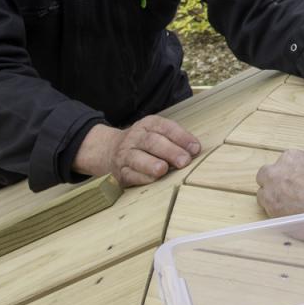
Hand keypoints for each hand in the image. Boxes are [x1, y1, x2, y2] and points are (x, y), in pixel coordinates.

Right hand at [73, 115, 200, 186]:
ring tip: (163, 169)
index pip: (166, 127)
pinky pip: (130, 174)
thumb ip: (175, 139)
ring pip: (138, 158)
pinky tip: (153, 180)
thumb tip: (195, 151)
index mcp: (148, 124)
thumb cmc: (143, 143)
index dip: (181, 137)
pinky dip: (142, 177)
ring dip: (151, 164)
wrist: (108, 150)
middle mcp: (135, 137)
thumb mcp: (156, 132)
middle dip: (170, 151)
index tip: (195, 148)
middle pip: (153, 142)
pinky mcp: (119, 172)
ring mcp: (125, 154)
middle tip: (184, 161)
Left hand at [256, 150, 303, 216]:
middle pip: (265, 175)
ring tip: (291, 205)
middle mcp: (277, 173)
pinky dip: (278, 213)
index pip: (282, 162)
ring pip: (263, 194)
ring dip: (273, 198)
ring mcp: (272, 194)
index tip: (295, 178)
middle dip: (274, 182)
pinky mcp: (273, 213)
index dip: (289, 172)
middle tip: (288, 191)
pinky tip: (293, 215)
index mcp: (290, 158)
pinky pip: (269, 211)